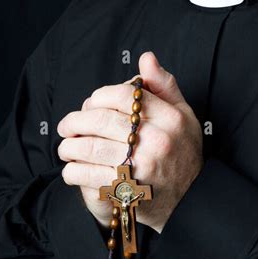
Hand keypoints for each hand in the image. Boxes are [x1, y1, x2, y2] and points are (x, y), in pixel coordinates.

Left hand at [56, 51, 203, 232]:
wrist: (191, 200)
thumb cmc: (184, 153)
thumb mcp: (184, 115)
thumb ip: (164, 85)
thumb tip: (146, 58)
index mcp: (170, 119)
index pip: (123, 95)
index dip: (99, 96)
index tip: (91, 104)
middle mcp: (156, 141)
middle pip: (101, 120)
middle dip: (75, 121)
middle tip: (67, 126)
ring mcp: (140, 167)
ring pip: (89, 148)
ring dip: (69, 147)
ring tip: (66, 147)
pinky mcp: (126, 192)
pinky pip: (87, 176)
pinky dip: (72, 171)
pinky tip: (72, 169)